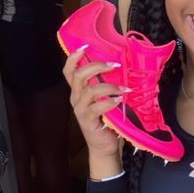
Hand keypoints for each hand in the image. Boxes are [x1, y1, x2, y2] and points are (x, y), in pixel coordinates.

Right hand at [63, 47, 125, 166]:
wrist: (105, 146)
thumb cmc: (107, 120)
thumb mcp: (106, 98)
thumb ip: (106, 84)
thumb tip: (121, 66)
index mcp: (78, 91)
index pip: (69, 71)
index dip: (73, 57)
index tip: (86, 46)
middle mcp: (76, 98)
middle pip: (78, 76)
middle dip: (96, 67)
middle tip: (115, 65)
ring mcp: (80, 110)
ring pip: (89, 91)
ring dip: (109, 86)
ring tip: (124, 89)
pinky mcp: (87, 122)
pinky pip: (96, 108)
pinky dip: (109, 102)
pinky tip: (120, 101)